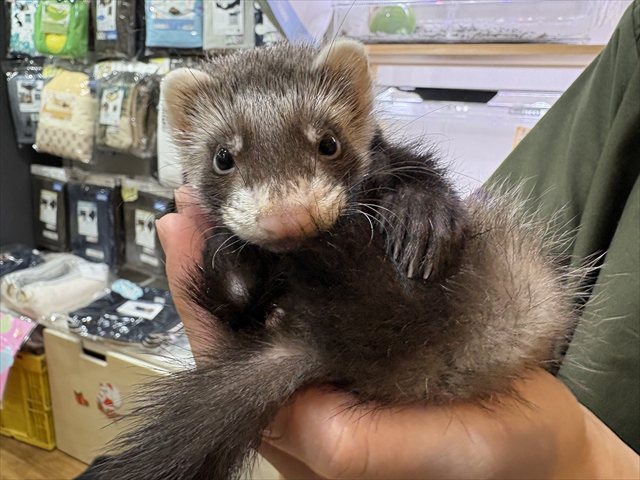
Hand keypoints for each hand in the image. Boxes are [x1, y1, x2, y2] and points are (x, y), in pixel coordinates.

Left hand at [157, 186, 638, 479]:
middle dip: (222, 257)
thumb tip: (293, 405)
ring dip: (259, 245)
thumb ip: (366, 442)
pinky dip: (313, 244)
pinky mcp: (373, 328)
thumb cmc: (500, 462)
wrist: (544, 441)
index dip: (203, 298)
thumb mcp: (440, 457)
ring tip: (234, 195)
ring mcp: (343, 352)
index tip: (182, 231)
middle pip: (249, 318)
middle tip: (195, 200)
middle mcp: (315, 383)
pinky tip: (308, 211)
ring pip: (282, 295)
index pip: (233, 361)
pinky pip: (327, 283)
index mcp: (309, 422)